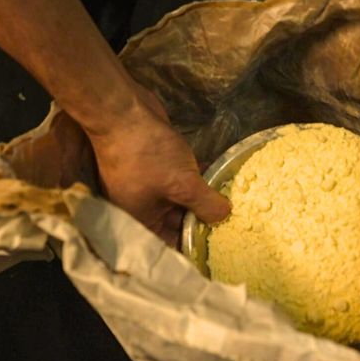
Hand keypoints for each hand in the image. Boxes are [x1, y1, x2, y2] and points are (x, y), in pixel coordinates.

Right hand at [86, 85, 229, 245]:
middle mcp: (142, 209)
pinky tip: (218, 177)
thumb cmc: (148, 156)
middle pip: (177, 222)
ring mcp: (148, 187)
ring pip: (181, 200)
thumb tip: (225, 217)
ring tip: (232, 203)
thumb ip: (205, 204)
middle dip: (202, 220)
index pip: (170, 244)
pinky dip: (196, 180)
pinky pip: (180, 181)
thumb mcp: (183, 184)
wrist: (125, 114)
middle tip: (234, 222)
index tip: (221, 246)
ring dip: (202, 199)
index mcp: (141, 221)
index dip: (194, 246)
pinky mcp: (156, 168)